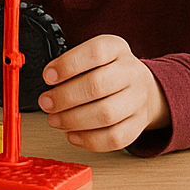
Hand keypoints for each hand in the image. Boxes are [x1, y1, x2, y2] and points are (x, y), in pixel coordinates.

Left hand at [39, 35, 170, 151]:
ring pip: (107, 114)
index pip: (95, 52)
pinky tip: (73, 135)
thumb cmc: (108, 69)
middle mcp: (131, 73)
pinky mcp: (139, 124)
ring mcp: (138, 100)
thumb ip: (70, 64)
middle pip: (97, 85)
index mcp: (116, 49)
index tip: (48, 77)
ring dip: (74, 120)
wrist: (143, 87)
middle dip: (64, 97)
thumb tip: (46, 80)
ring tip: (55, 120)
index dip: (68, 65)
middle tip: (46, 103)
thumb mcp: (91, 54)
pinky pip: (116, 138)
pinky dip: (90, 140)